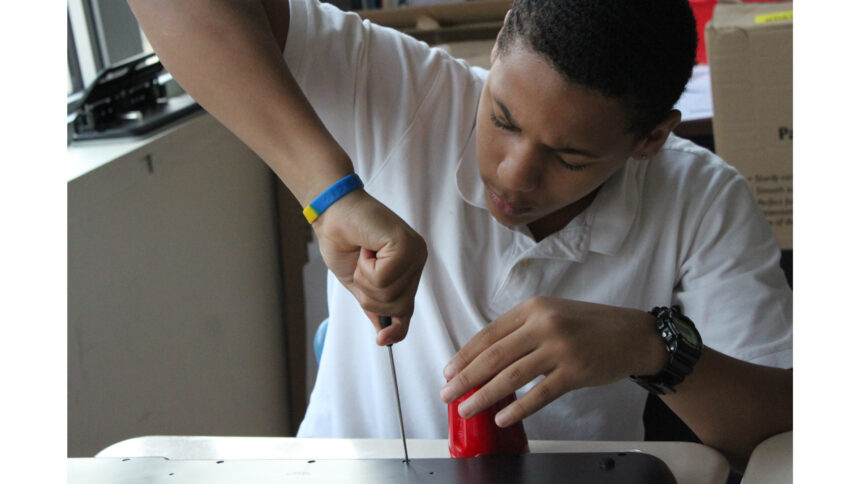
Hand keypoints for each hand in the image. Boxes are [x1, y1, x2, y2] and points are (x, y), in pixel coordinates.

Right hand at [313, 188, 426, 344]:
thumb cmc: (343, 240)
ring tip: (362, 254)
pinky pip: (383, 278)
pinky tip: (365, 248)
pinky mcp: (405, 245)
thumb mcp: (359, 282)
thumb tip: (388, 338)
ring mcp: (414, 252)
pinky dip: (365, 268)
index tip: (383, 341)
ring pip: (389, 294)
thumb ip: (375, 304)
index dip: (396, 327)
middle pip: (397, 306)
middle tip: (360, 266)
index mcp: (409, 268)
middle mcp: (417, 259)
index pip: (405, 308)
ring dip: (364, 278)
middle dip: (368, 295)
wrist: (331, 213)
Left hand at [439, 297, 665, 426]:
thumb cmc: (589, 326)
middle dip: (466, 377)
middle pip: (494, 355)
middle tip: (447, 394)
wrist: (633, 335)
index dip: (465, 355)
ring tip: (467, 409)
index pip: (489, 334)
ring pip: (512, 376)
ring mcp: (560, 348)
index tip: (449, 371)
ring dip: (485, 395)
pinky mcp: (576, 371)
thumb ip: (522, 331)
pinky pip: (540, 394)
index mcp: (533, 308)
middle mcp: (544, 324)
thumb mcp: (552, 314)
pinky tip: (502, 418)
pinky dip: (519, 408)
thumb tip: (486, 358)